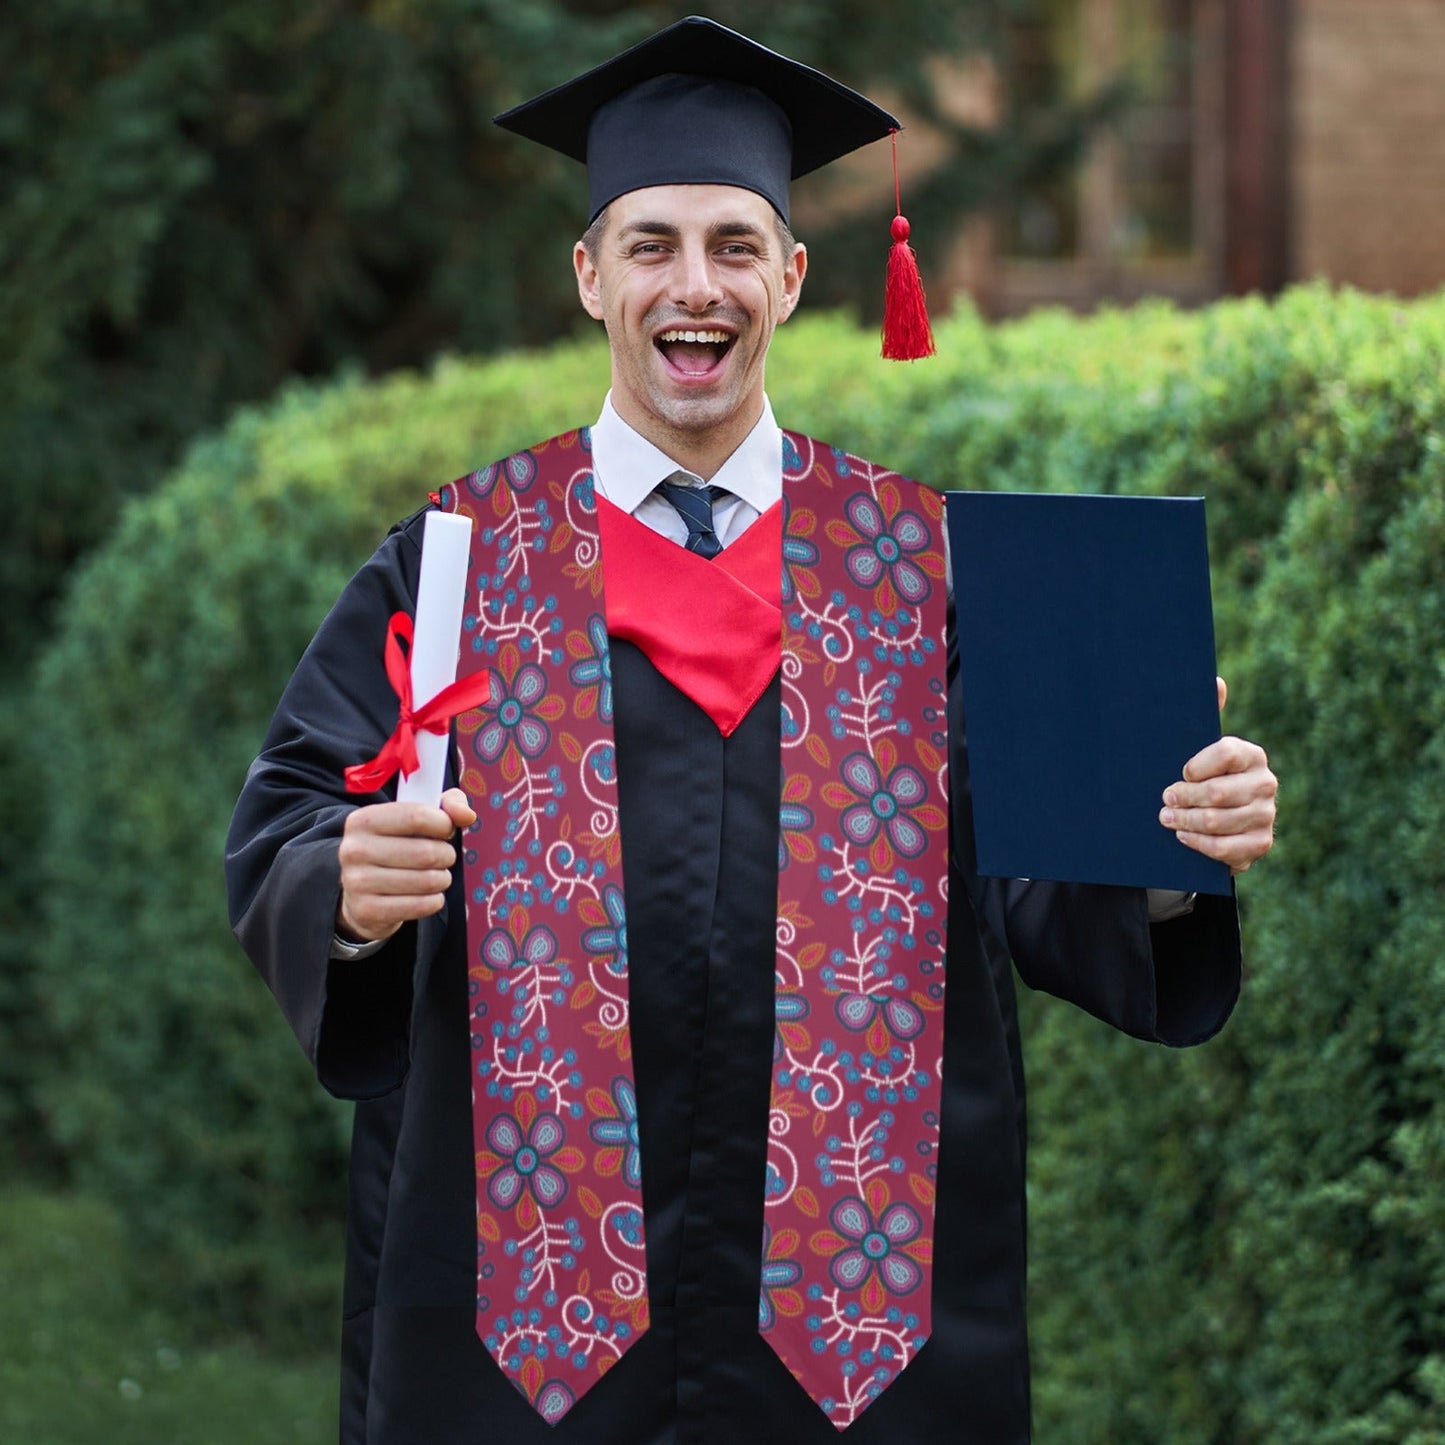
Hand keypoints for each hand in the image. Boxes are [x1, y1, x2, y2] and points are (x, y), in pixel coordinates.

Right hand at [336, 787, 476, 942]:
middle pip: (426, 852)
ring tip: (437, 876)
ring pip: (427, 881)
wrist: (361, 893)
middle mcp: (354, 849)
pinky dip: (435, 901)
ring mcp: (357, 882)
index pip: (417, 816)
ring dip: (442, 879)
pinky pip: (421, 905)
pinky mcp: (367, 910)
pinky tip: (429, 895)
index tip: (446, 830)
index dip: (443, 824)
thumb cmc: (396, 847)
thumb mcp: (415, 817)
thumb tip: (467, 815)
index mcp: (363, 820)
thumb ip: (447, 805)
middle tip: (443, 857)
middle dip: (446, 855)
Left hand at [1159, 678, 1276, 873]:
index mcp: (1251, 755)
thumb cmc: (1203, 777)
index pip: (1225, 753)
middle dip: (1183, 797)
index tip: (1180, 772)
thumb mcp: (1199, 748)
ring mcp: (1266, 815)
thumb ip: (1206, 715)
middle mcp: (1265, 783)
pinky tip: (1183, 837)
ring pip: (1217, 821)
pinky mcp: (1260, 843)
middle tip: (1164, 799)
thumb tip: (1216, 681)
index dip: (1196, 765)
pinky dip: (1199, 843)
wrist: (1218, 820)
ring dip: (1185, 821)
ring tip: (1166, 818)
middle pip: (1218, 792)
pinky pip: (1225, 848)